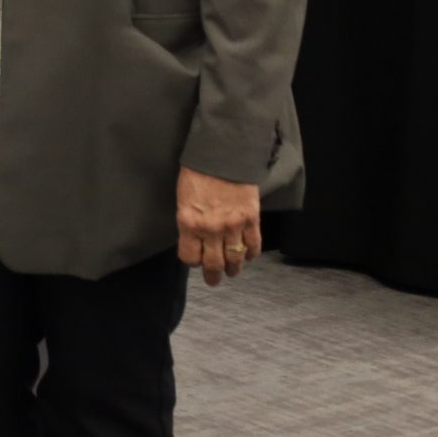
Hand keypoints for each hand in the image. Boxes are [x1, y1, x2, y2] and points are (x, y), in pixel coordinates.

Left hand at [176, 166, 261, 285]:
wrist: (221, 156)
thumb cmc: (197, 174)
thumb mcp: (183, 200)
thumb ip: (189, 221)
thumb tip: (193, 238)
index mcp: (189, 223)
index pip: (190, 257)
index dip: (193, 261)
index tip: (195, 261)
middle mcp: (211, 229)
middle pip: (213, 263)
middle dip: (213, 275)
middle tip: (213, 280)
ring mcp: (233, 226)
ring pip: (235, 258)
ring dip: (234, 268)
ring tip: (233, 272)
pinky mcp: (252, 219)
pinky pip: (253, 245)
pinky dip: (251, 254)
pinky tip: (248, 256)